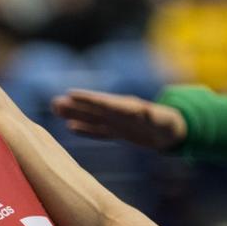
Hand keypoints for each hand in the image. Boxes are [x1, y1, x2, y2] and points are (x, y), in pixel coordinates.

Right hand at [50, 89, 186, 150]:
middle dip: (75, 106)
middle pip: (93, 108)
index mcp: (127, 108)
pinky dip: (85, 129)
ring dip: (74, 114)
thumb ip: (153, 116)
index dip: (87, 99)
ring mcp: (116, 122)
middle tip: (54, 103)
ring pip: (91, 118)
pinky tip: (70, 127)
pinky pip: (98, 130)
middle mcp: (118, 113)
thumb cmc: (169, 124)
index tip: (70, 94)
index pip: (103, 102)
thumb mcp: (163, 121)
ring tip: (56, 109)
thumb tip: (145, 111)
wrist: (172, 131)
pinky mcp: (117, 131)